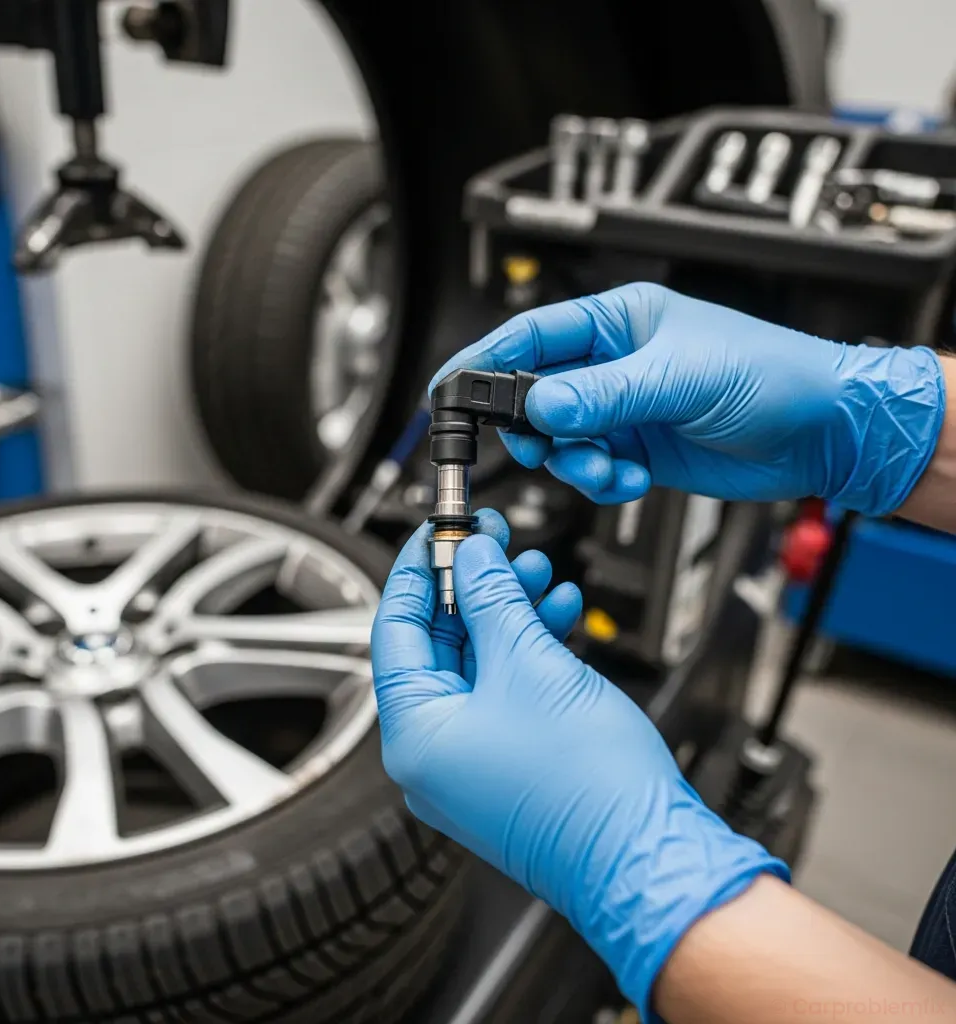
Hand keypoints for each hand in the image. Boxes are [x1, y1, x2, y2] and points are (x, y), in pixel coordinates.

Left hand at [371, 511, 785, 1014]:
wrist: (651, 859)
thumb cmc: (588, 787)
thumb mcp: (529, 663)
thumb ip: (491, 599)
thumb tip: (472, 557)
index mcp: (415, 734)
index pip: (397, 629)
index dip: (419, 570)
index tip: (440, 531)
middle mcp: (433, 755)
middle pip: (440, 645)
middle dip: (475, 586)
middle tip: (498, 541)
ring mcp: (473, 764)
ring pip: (480, 666)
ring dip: (509, 612)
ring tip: (540, 571)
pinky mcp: (512, 767)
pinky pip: (507, 693)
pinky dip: (530, 650)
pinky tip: (559, 615)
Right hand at [431, 283, 944, 516]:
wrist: (824, 432)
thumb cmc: (773, 374)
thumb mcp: (680, 377)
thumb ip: (603, 394)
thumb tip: (541, 405)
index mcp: (617, 321)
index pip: (530, 336)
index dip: (485, 362)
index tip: (451, 390)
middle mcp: (612, 364)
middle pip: (535, 394)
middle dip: (532, 427)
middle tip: (541, 446)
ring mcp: (622, 409)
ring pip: (560, 439)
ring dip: (573, 462)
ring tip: (608, 468)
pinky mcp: (636, 449)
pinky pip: (591, 468)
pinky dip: (601, 481)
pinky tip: (631, 479)